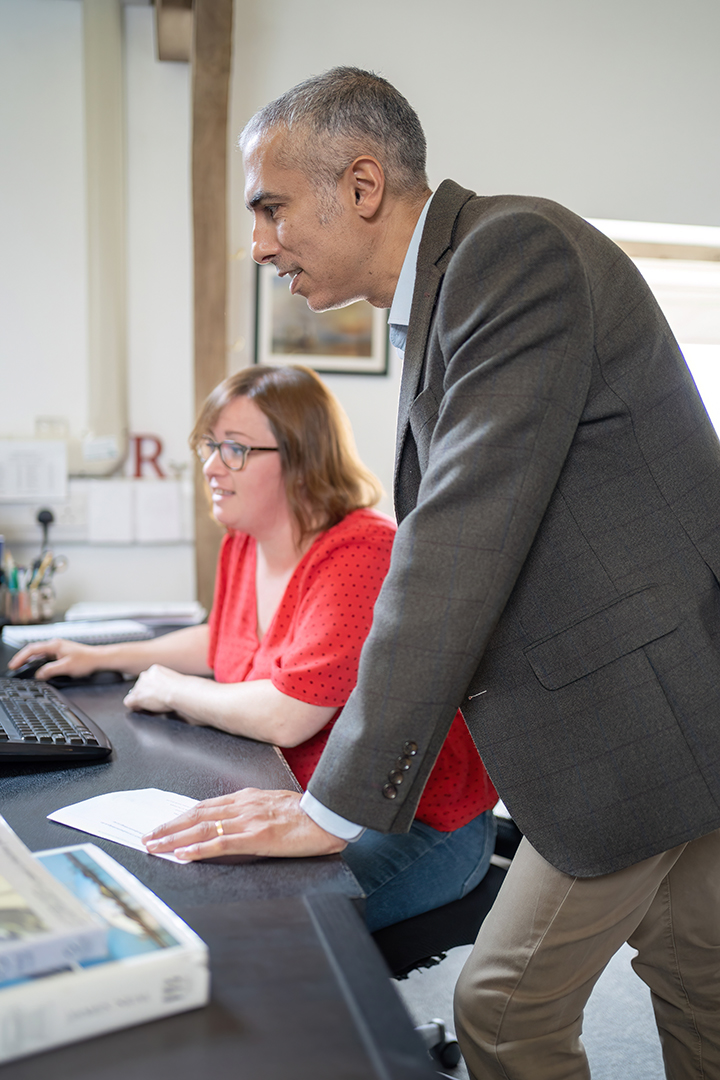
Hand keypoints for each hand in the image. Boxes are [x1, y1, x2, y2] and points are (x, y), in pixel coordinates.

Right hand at [7, 639, 100, 679]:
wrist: (99, 659)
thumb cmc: (87, 660)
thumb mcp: (66, 667)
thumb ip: (50, 670)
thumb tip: (39, 675)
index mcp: (55, 645)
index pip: (32, 649)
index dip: (21, 657)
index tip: (14, 665)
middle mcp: (55, 645)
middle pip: (34, 650)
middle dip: (22, 658)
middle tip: (14, 667)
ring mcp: (58, 649)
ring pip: (39, 653)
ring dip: (30, 660)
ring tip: (22, 667)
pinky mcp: (61, 654)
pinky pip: (45, 657)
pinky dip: (38, 661)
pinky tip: (36, 668)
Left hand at [123, 665, 186, 714]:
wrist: (178, 691)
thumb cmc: (181, 687)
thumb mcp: (173, 678)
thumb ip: (165, 680)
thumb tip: (166, 687)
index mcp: (154, 669)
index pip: (147, 678)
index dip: (150, 687)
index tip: (156, 692)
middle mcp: (145, 675)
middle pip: (139, 685)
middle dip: (144, 692)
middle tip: (153, 699)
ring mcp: (139, 686)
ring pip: (134, 693)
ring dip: (140, 699)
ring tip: (150, 705)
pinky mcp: (136, 697)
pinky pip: (129, 702)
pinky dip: (134, 706)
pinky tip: (140, 708)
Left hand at [142, 788, 347, 859]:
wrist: (328, 816)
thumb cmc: (306, 814)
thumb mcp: (273, 806)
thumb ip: (251, 811)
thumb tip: (232, 822)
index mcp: (246, 798)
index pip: (204, 806)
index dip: (180, 816)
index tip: (163, 825)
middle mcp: (242, 806)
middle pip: (197, 815)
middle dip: (169, 826)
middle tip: (148, 837)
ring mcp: (248, 821)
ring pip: (202, 827)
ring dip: (175, 837)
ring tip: (155, 845)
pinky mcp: (257, 837)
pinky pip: (221, 844)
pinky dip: (199, 849)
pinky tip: (184, 854)